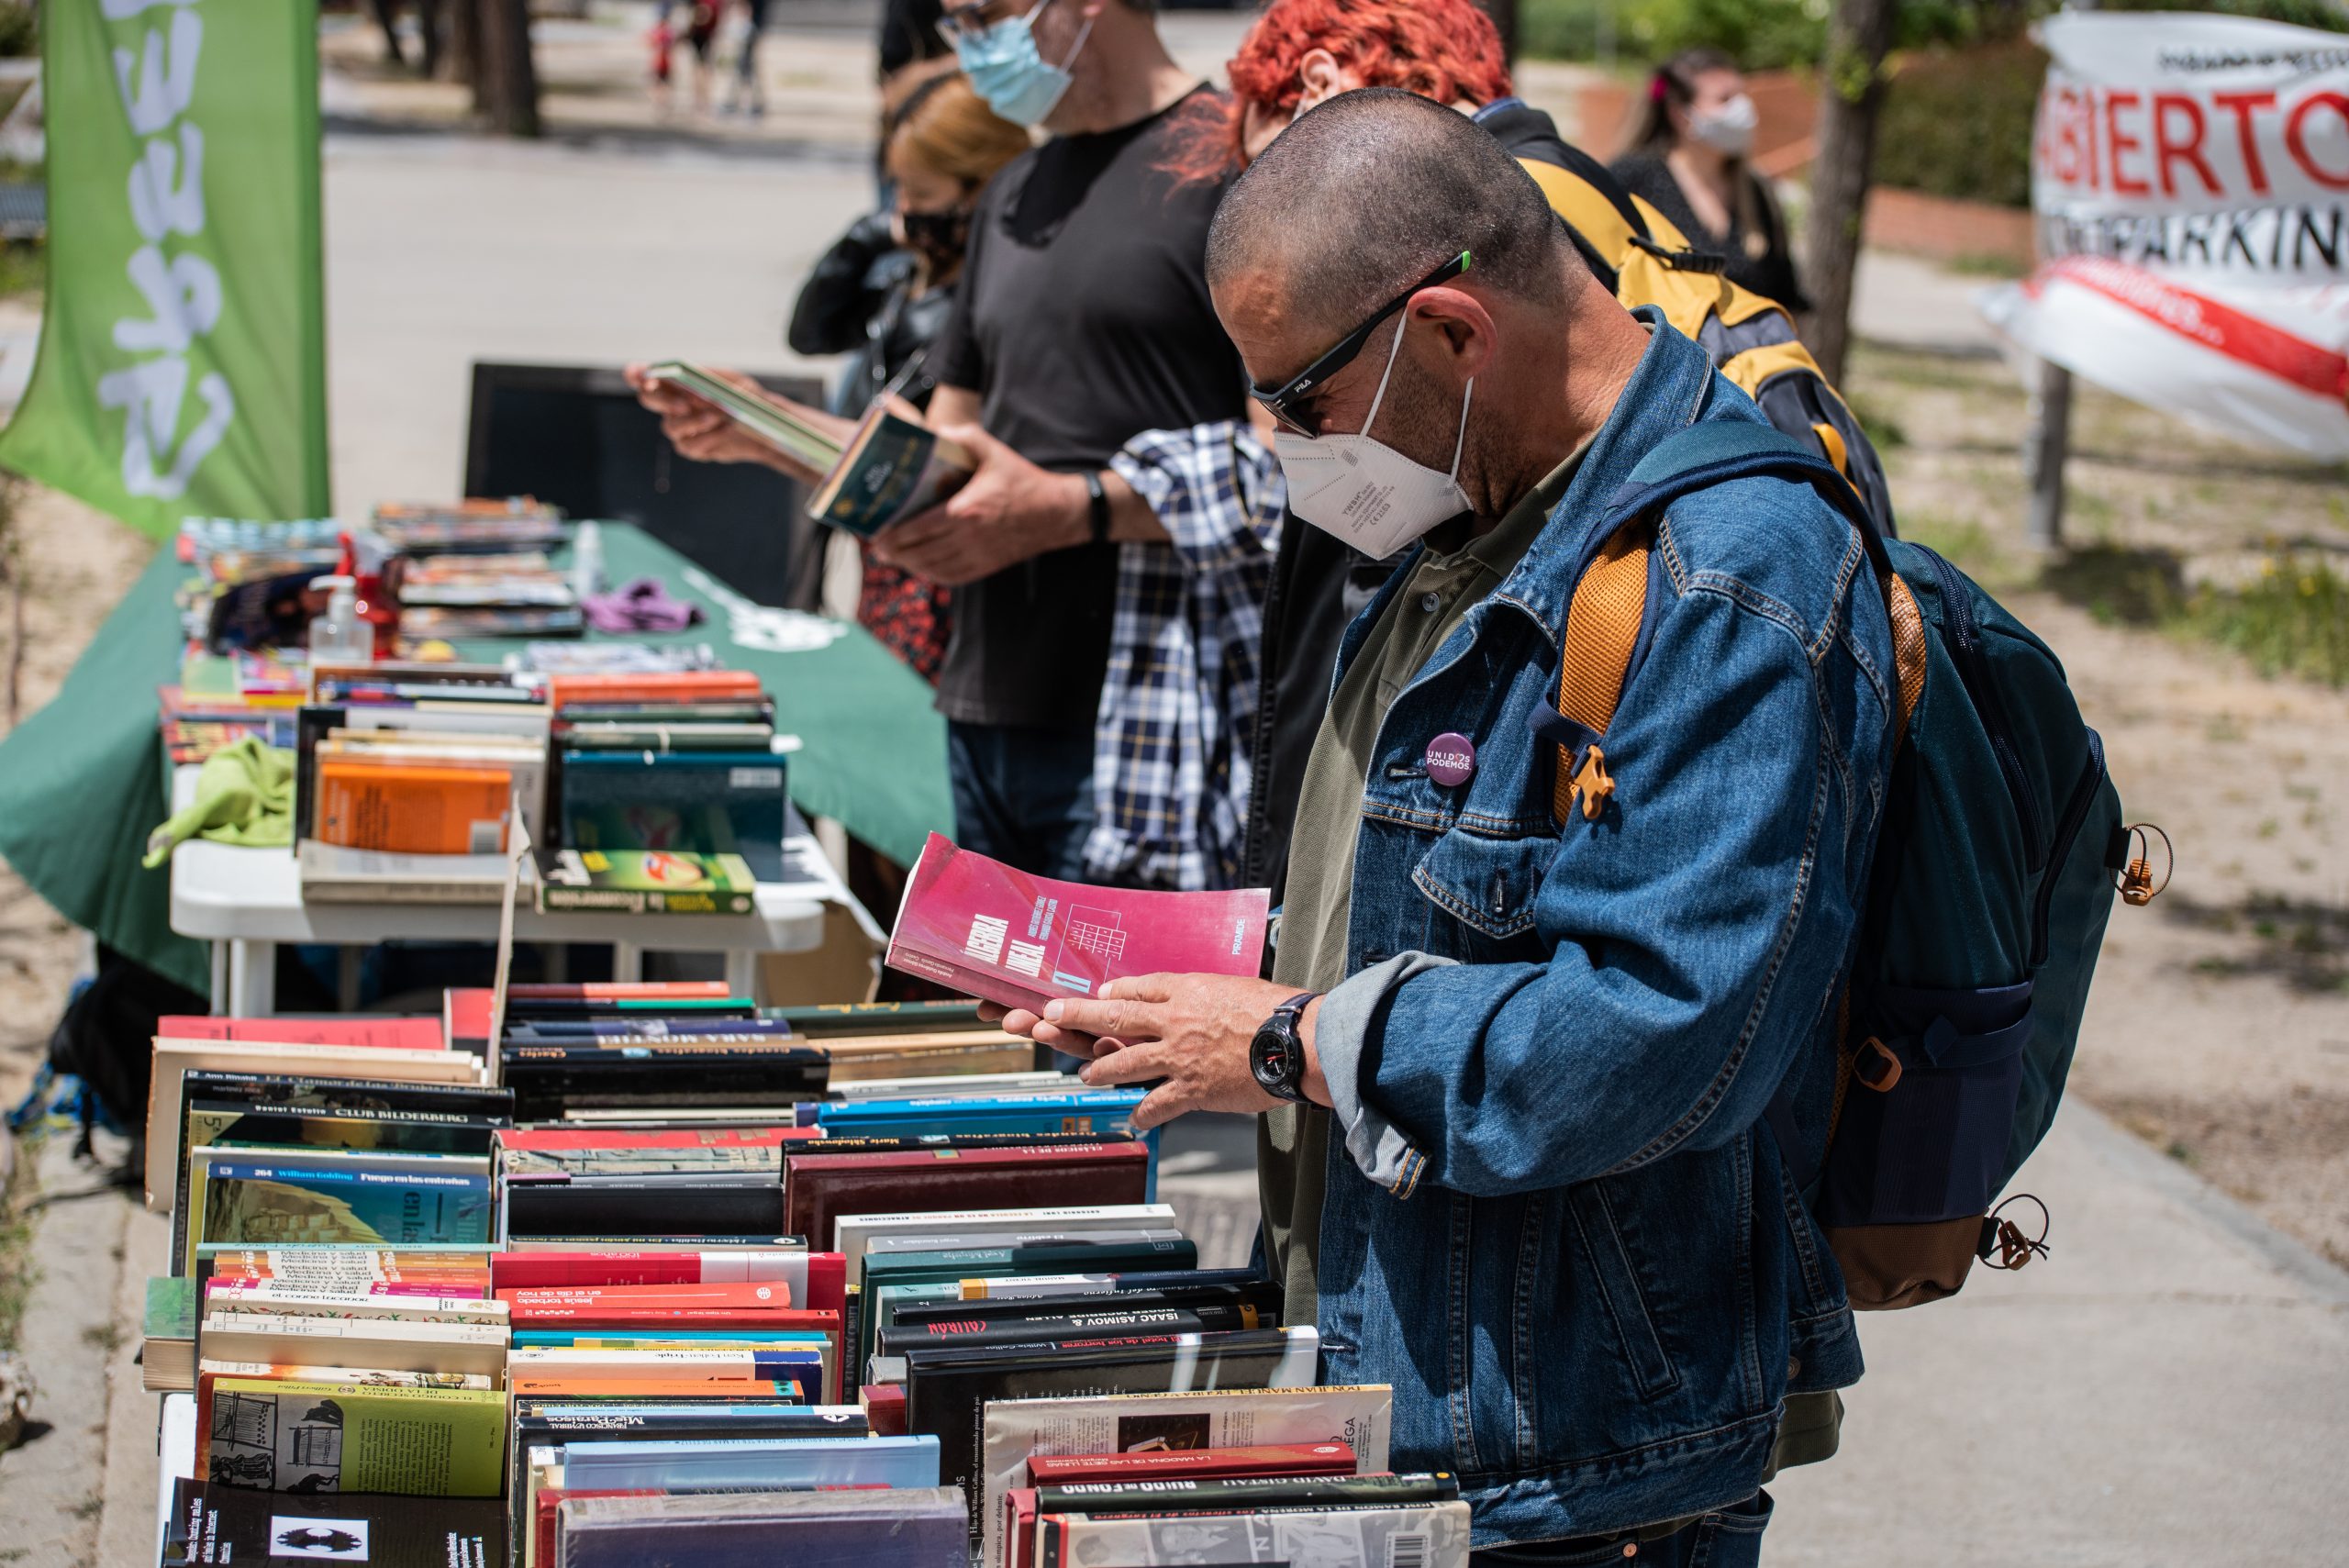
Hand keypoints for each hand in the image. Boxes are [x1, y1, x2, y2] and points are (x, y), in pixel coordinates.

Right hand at [623, 362, 811, 477]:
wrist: (766, 424)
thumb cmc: (746, 396)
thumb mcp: (733, 380)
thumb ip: (709, 378)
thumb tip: (690, 380)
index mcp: (676, 381)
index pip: (643, 375)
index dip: (636, 374)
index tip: (643, 375)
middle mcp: (672, 403)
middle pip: (649, 400)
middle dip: (663, 401)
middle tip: (685, 405)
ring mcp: (680, 427)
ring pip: (670, 427)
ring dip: (694, 421)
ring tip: (719, 415)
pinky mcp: (692, 448)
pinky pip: (689, 446)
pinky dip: (708, 437)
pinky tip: (726, 429)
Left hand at [870, 424, 1089, 586]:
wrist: (1056, 513)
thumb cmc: (1022, 480)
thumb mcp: (994, 451)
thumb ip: (963, 436)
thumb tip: (933, 429)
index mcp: (966, 510)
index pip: (919, 528)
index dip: (893, 535)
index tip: (876, 533)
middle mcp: (969, 538)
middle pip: (920, 552)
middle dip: (894, 552)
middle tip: (876, 547)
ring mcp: (977, 555)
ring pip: (933, 568)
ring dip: (909, 565)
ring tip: (892, 557)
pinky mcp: (986, 566)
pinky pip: (952, 577)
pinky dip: (931, 575)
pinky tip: (920, 568)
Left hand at [990, 974, 1323, 1130]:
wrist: (1296, 1043)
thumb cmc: (1276, 1010)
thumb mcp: (1235, 987)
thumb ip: (1208, 993)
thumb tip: (1196, 999)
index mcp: (1188, 990)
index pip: (1140, 986)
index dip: (1114, 991)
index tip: (1098, 993)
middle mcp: (1175, 1021)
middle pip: (1116, 1016)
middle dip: (1078, 1016)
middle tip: (1050, 1017)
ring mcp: (1179, 1057)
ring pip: (1124, 1062)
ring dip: (1100, 1069)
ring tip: (1086, 1074)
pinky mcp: (1192, 1089)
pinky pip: (1156, 1105)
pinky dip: (1142, 1116)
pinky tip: (1133, 1122)